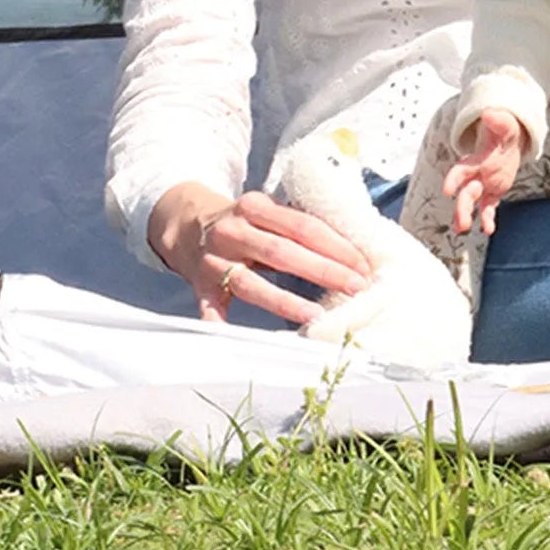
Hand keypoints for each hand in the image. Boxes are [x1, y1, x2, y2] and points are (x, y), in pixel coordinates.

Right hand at [149, 181, 369, 326]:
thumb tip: (349, 252)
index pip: (302, 226)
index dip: (335, 246)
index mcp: (254, 207)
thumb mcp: (265, 211)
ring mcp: (215, 260)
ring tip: (316, 316)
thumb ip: (297, 226)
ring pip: (251, 284)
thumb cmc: (242, 221)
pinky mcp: (201, 286)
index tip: (363, 265)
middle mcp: (233, 231)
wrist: (186, 223)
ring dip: (284, 302)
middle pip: (282, 252)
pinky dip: (221, 326)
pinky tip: (237, 341)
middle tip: (356, 287)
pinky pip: (211, 310)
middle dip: (323, 270)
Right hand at [443, 108, 526, 236]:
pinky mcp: (492, 193)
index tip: (447, 190)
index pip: (461, 171)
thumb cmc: (503, 132)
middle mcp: (476, 174)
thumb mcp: (505, 126)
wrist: (506, 142)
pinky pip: (488, 208)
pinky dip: (487, 219)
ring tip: (462, 228)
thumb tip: (489, 113)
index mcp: (475, 160)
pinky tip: (489, 230)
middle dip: (461, 207)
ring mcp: (483, 185)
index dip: (453, 179)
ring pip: (471, 202)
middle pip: (465, 193)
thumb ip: (498, 121)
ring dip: (466, 215)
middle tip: (461, 223)